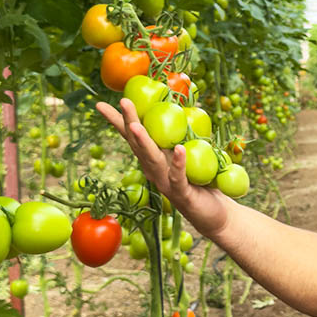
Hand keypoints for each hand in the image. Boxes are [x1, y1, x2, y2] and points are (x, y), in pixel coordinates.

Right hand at [96, 99, 231, 238]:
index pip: (133, 139)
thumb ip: (182, 140)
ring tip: (136, 125)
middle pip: (139, 145)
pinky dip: (179, 163)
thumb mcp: (191, 158)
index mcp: (154, 161)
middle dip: (129, 123)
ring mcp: (166, 184)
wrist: (215, 215)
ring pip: (152, 160)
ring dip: (144, 142)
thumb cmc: (202, 183)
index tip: (102, 104)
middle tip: (122, 101)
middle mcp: (155, 171)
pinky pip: (178, 177)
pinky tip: (179, 149)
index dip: (119, 122)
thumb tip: (184, 111)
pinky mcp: (182, 194)